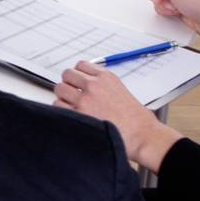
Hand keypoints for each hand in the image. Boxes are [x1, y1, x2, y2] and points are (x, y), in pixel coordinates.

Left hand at [55, 61, 177, 169]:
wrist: (141, 134)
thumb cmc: (135, 118)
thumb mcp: (120, 90)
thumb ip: (102, 84)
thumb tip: (84, 82)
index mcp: (105, 77)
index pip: (80, 65)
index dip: (78, 74)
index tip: (78, 81)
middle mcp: (93, 86)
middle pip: (67, 75)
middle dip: (69, 84)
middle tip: (72, 94)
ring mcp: (84, 100)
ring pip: (60, 89)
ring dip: (63, 96)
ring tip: (72, 105)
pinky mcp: (78, 115)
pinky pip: (58, 105)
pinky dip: (61, 110)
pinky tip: (71, 115)